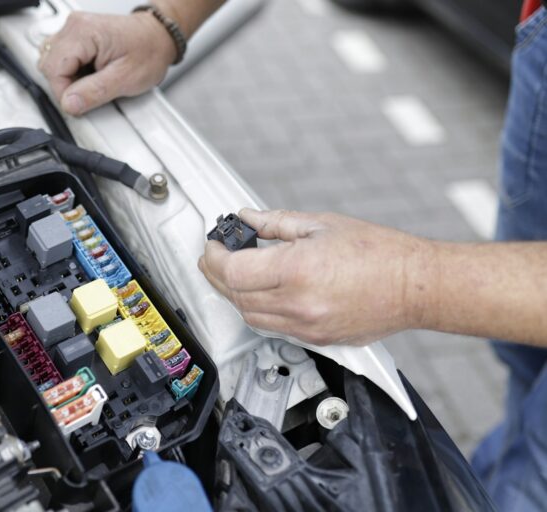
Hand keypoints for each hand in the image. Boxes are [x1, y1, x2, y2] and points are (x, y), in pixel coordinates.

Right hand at [38, 11, 175, 115]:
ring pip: (51, 62)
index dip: (64, 92)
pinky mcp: (76, 35)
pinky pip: (60, 58)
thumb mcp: (125, 79)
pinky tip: (88, 73)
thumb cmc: (148, 52)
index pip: (53, 69)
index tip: (80, 103)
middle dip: (66, 85)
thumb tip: (69, 103)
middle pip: (49, 65)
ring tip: (91, 80)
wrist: (159, 38)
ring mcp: (74, 28)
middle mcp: (75, 26)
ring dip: (68, 78)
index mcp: (84, 32)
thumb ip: (94, 93)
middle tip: (90, 91)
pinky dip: (71, 71)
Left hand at [198, 209, 436, 345]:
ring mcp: (306, 327)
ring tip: (235, 272)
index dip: (215, 256)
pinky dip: (257, 310)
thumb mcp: (322, 224)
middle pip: (236, 295)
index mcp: (297, 270)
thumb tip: (247, 219)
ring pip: (249, 316)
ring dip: (235, 295)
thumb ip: (276, 223)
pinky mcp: (315, 339)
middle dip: (218, 274)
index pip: (233, 270)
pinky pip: (271, 328)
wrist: (416, 287)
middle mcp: (298, 304)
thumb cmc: (381, 254)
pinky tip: (260, 291)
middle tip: (216, 256)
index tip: (213, 245)